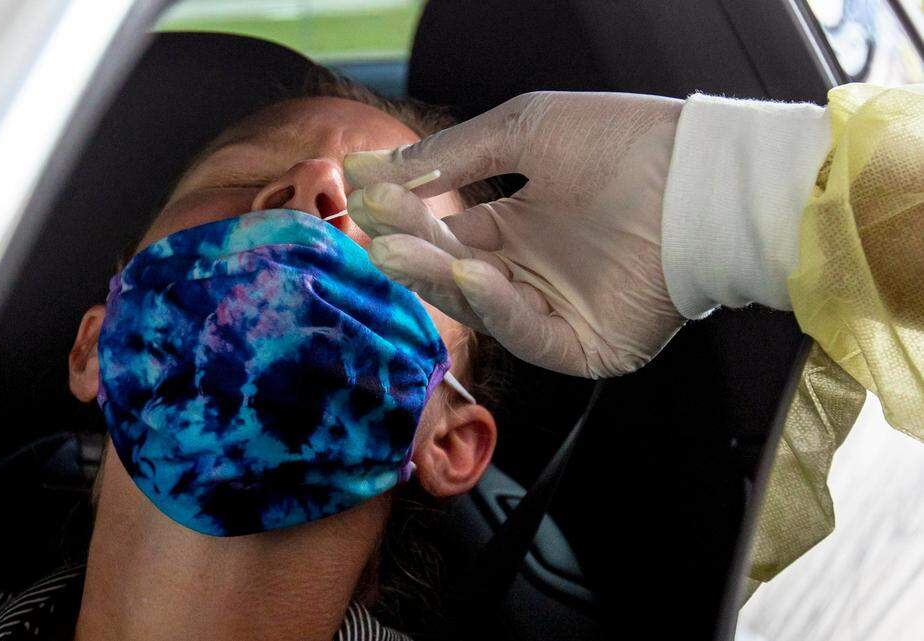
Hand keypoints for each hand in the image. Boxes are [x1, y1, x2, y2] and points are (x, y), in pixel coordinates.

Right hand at [344, 92, 685, 377]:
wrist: (701, 170)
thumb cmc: (623, 142)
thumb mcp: (522, 134)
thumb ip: (447, 157)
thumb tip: (368, 169)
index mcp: (519, 230)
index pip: (446, 235)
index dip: (406, 221)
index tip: (363, 200)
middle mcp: (532, 275)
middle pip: (453, 274)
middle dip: (412, 251)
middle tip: (372, 232)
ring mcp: (556, 312)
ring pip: (480, 308)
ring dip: (437, 278)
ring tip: (394, 251)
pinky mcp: (583, 346)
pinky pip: (526, 334)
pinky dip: (495, 306)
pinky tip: (468, 270)